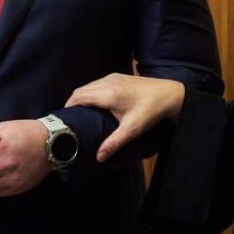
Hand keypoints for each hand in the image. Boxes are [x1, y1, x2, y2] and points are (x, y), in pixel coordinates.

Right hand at [66, 73, 183, 161]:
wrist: (170, 93)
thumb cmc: (150, 111)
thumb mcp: (132, 129)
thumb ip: (113, 143)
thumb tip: (98, 158)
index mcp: (107, 94)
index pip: (79, 97)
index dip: (68, 106)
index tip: (63, 118)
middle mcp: (106, 82)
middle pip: (81, 90)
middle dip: (72, 102)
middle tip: (69, 118)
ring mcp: (112, 77)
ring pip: (89, 85)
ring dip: (82, 96)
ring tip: (79, 112)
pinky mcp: (118, 76)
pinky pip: (97, 83)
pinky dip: (90, 91)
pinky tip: (94, 103)